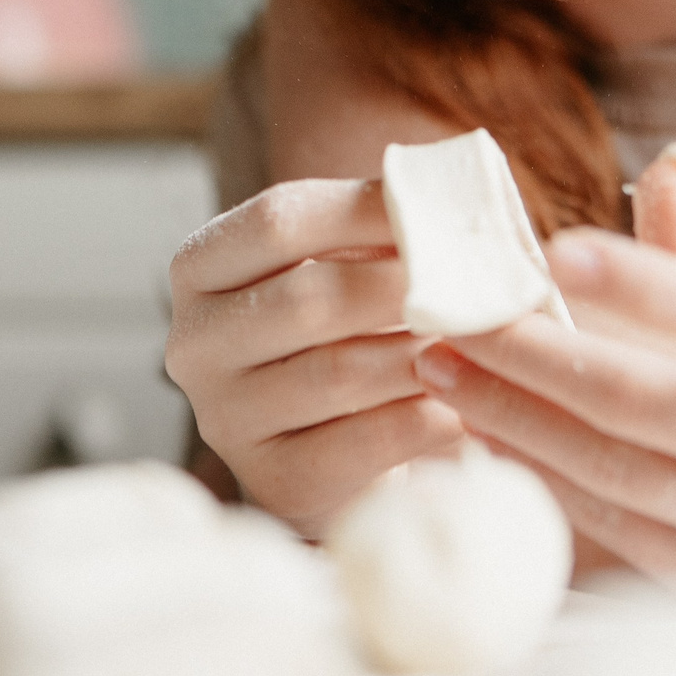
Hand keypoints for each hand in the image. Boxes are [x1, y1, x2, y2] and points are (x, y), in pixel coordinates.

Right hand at [165, 179, 462, 535]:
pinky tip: (468, 405)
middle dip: (405, 288)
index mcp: (201, 267)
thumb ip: (382, 226)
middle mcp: (193, 343)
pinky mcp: (273, 480)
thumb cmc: (352, 329)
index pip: (279, 219)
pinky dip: (426, 418)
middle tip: (476, 283)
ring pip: (338, 372)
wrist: (340, 449)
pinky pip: (363, 442)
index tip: (442, 209)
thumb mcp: (347, 265)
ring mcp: (225, 418)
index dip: (368, 208)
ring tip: (482, 339)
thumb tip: (454, 195)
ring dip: (423, 353)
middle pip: (308, 299)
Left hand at [421, 147, 675, 613]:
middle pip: (646, 407)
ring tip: (445, 371)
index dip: (649, 286)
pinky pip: (618, 531)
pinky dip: (545, 479)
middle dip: (530, 357)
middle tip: (450, 317)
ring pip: (617, 474)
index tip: (555, 247)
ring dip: (514, 420)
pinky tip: (490, 434)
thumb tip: (660, 166)